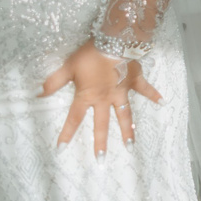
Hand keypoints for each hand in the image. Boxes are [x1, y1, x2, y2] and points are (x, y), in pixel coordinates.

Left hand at [42, 43, 161, 158]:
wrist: (115, 40)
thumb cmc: (90, 54)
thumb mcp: (68, 66)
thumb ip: (54, 82)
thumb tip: (37, 94)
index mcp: (88, 96)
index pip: (74, 118)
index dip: (67, 133)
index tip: (61, 149)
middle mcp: (106, 99)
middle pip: (101, 124)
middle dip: (100, 143)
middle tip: (101, 160)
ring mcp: (122, 92)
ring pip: (125, 115)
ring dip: (128, 130)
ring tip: (130, 146)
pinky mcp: (135, 81)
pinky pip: (146, 90)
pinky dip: (154, 95)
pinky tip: (163, 102)